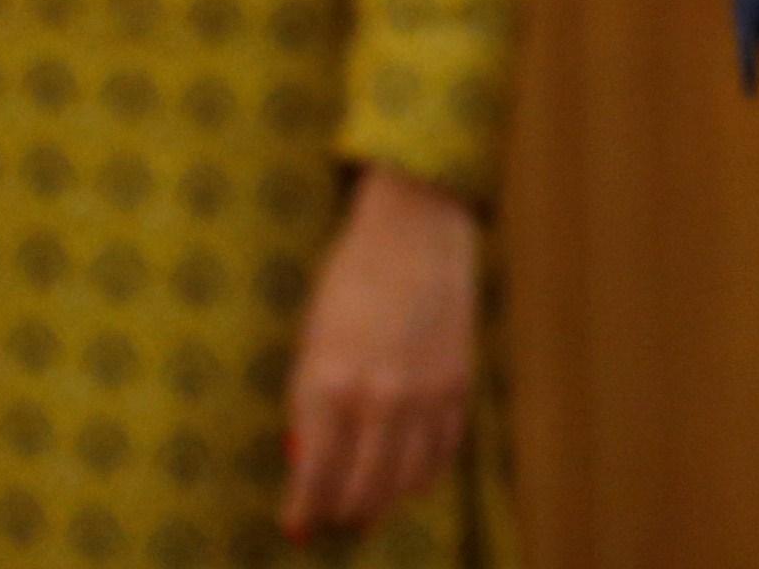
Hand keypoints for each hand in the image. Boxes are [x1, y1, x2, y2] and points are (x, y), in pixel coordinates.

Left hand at [281, 165, 476, 542]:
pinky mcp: (459, 383)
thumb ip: (312, 404)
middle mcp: (379, 399)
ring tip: (369, 508)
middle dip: (343, 513)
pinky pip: (444, 450)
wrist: (415, 232)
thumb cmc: (348, 281)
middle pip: (363, 489)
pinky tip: (410, 478)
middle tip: (333, 520)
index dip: (305, 511)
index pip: (316, 476)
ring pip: (406, 480)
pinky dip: (426, 473)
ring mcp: (425, 393)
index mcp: (328, 385)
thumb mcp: (311, 343)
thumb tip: (312, 459)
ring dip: (385, 502)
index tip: (298, 526)